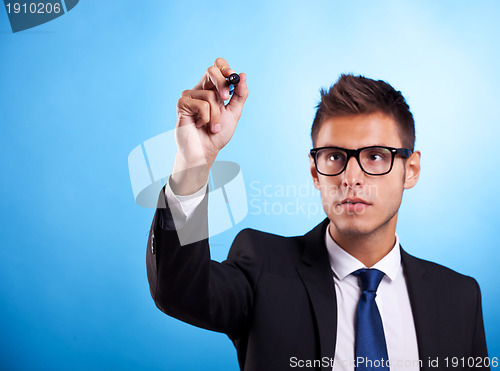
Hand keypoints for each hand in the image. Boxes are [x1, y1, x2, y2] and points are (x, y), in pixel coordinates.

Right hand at [171, 58, 248, 194]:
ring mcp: (190, 96)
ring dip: (216, 115)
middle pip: (211, 70)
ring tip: (213, 127)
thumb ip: (239, 95)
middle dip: (222, 83)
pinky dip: (206, 118)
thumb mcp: (234, 113)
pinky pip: (200, 105)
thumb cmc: (218, 134)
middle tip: (226, 99)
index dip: (225, 68)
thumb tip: (243, 75)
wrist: (205, 152)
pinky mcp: (182, 104)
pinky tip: (200, 125)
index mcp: (213, 88)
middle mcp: (201, 89)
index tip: (233, 76)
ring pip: (209, 95)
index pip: (218, 67)